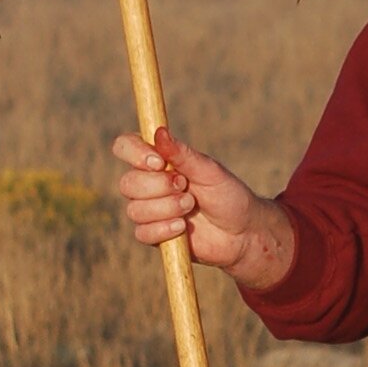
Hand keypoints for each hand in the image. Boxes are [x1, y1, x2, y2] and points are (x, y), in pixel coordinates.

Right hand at [110, 125, 296, 290]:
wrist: (242, 232)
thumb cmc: (227, 195)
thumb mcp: (209, 171)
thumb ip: (183, 154)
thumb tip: (159, 132)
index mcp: (157, 160)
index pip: (125, 147)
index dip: (135, 154)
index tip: (159, 162)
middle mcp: (148, 184)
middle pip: (127, 183)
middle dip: (158, 187)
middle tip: (186, 187)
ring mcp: (149, 210)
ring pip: (134, 210)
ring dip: (165, 208)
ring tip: (190, 206)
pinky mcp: (153, 235)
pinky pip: (142, 233)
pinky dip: (163, 229)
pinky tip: (182, 227)